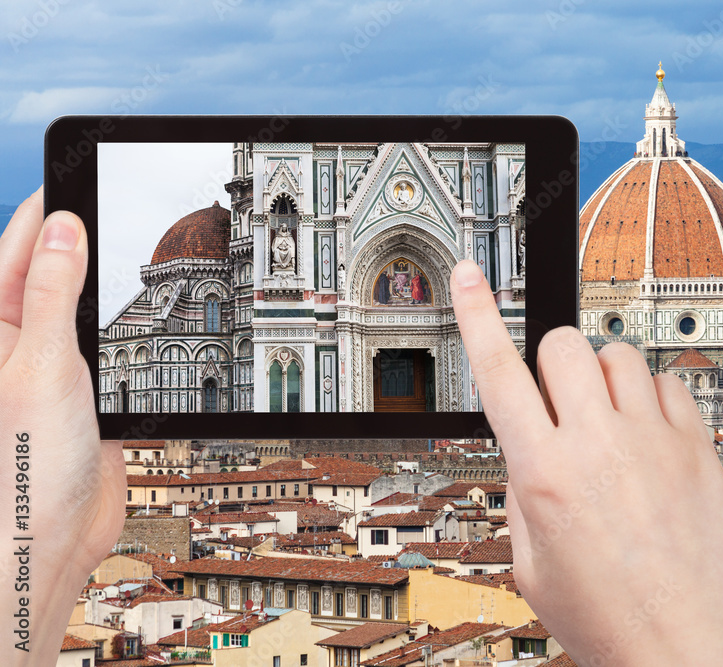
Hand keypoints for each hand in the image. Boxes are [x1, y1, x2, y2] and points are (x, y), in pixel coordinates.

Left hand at [0, 189, 125, 663]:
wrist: (52, 538)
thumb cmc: (24, 464)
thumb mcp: (41, 363)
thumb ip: (53, 293)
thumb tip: (62, 227)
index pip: (20, 245)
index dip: (51, 206)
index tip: (83, 171)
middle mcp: (23, 339)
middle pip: (56, 267)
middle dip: (85, 236)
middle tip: (123, 200)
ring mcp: (60, 364)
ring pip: (89, 304)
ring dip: (111, 282)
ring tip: (140, 246)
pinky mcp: (94, 389)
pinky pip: (113, 341)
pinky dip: (133, 325)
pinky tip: (152, 313)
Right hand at [450, 260, 722, 665]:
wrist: (692, 649)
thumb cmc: (611, 621)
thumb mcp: (532, 568)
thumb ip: (522, 493)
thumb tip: (529, 444)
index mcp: (544, 476)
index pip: (497, 373)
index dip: (477, 314)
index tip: (470, 275)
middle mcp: (598, 446)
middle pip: (561, 346)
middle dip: (549, 363)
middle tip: (558, 402)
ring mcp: (653, 440)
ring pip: (615, 353)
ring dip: (599, 377)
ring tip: (606, 422)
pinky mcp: (696, 446)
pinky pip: (667, 382)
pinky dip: (649, 396)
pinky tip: (647, 435)